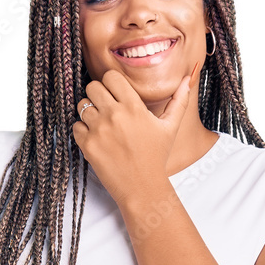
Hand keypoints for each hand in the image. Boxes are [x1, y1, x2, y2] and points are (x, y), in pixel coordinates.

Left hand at [72, 62, 197, 208]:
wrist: (143, 188)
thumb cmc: (156, 157)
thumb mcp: (170, 127)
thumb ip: (180, 100)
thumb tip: (188, 76)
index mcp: (133, 107)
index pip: (110, 76)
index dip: (111, 83)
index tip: (115, 94)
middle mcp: (115, 115)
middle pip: (92, 86)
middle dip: (98, 95)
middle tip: (106, 108)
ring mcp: (99, 130)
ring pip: (82, 105)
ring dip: (89, 113)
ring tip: (102, 125)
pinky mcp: (88, 145)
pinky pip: (76, 126)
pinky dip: (83, 131)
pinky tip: (97, 139)